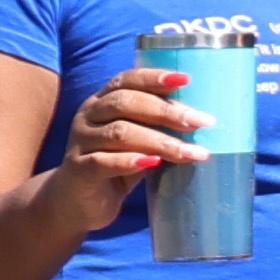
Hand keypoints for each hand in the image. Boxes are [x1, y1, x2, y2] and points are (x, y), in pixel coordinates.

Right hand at [58, 57, 210, 227]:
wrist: (75, 202)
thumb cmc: (115, 165)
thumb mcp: (137, 141)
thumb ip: (157, 127)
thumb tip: (203, 120)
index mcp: (103, 101)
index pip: (127, 80)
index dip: (154, 77)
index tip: (186, 79)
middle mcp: (88, 115)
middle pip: (127, 103)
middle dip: (167, 111)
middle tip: (200, 122)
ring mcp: (80, 142)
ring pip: (121, 133)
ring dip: (160, 141)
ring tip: (191, 153)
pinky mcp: (78, 169)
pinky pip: (103, 161)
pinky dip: (130, 161)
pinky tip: (153, 164)